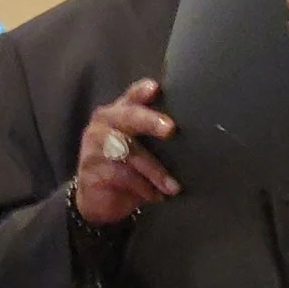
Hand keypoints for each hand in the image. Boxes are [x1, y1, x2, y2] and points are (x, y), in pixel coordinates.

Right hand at [75, 79, 177, 226]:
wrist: (96, 199)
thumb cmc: (126, 167)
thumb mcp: (142, 149)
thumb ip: (157, 136)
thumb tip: (197, 135)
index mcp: (118, 112)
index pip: (131, 96)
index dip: (141, 91)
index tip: (156, 88)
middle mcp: (104, 124)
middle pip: (129, 117)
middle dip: (150, 121)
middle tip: (171, 129)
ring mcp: (95, 146)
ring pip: (129, 152)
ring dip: (155, 171)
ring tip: (174, 187)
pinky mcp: (91, 170)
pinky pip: (122, 176)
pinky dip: (143, 188)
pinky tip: (156, 196)